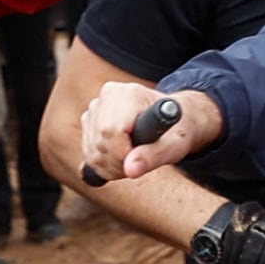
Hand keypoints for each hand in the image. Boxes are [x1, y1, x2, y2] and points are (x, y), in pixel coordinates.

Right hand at [82, 79, 222, 186]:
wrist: (171, 119)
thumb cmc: (176, 130)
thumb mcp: (174, 145)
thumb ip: (153, 156)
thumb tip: (130, 170)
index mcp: (130, 94)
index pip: (111, 131)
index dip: (121, 154)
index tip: (138, 160)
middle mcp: (109, 96)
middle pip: (100, 142)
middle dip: (118, 164)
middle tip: (139, 164)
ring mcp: (96, 107)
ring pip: (92, 150)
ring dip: (112, 167)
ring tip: (135, 159)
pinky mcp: (89, 119)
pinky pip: (88, 152)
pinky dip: (103, 164)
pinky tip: (121, 157)